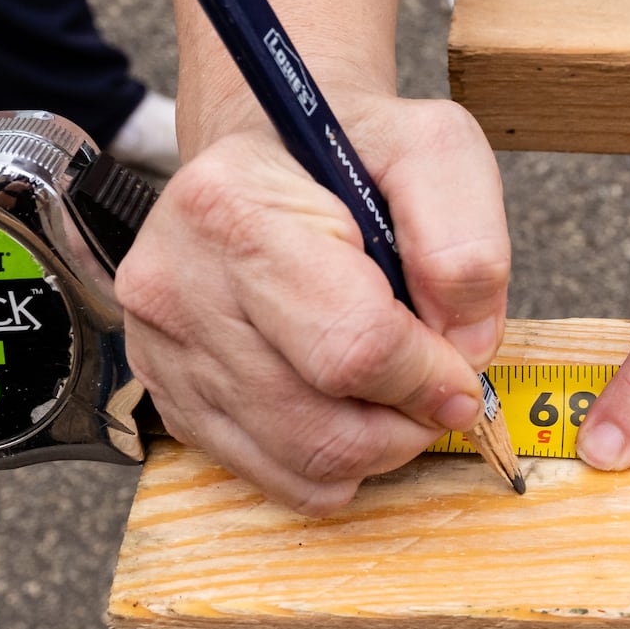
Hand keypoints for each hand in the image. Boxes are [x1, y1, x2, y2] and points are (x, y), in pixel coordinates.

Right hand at [115, 91, 509, 514]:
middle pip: (322, 423)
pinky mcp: (171, 398)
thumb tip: (466, 347)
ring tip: (400, 390)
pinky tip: (352, 404)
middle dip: (408, 420)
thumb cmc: (351, 149)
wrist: (268, 150)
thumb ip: (466, 238)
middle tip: (439, 384)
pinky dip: (337, 463)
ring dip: (380, 447)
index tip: (462, 366)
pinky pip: (276, 479)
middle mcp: (175, 284)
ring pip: (302, 463)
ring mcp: (163, 351)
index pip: (350, 344)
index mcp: (231, 206)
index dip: (428, 375)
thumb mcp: (432, 148)